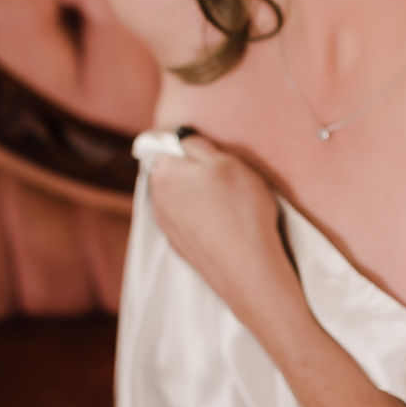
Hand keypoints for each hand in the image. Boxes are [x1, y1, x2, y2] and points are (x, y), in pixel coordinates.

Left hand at [148, 129, 308, 344]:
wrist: (248, 267)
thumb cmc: (239, 208)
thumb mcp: (225, 160)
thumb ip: (196, 144)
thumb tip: (181, 139)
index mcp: (163, 173)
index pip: (166, 148)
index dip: (192, 148)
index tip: (214, 157)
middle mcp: (157, 201)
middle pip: (175, 175)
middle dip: (197, 174)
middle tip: (229, 179)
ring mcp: (168, 228)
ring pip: (184, 200)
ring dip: (202, 198)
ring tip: (232, 205)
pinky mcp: (182, 248)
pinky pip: (192, 223)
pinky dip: (206, 220)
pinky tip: (228, 226)